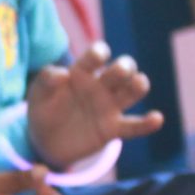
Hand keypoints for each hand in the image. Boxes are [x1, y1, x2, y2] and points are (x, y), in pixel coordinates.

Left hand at [26, 41, 162, 165]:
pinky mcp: (113, 129)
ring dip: (138, 85)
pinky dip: (147, 124)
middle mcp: (100, 85)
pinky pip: (133, 127)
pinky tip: (156, 119)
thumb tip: (62, 73)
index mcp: (82, 72)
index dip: (99, 53)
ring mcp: (109, 106)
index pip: (96, 56)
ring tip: (138, 84)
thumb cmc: (44, 109)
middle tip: (121, 71)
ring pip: (132, 92)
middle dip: (124, 67)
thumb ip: (47, 80)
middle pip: (121, 70)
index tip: (98, 57)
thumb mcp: (38, 94)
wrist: (45, 140)